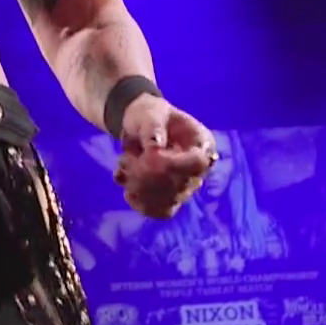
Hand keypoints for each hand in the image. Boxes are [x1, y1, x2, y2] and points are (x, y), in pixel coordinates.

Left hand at [113, 94, 215, 218]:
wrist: (140, 126)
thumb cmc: (150, 116)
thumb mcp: (150, 114)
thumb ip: (153, 127)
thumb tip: (154, 146)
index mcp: (202, 145)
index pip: (198, 164)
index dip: (171, 163)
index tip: (147, 153)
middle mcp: (198, 170)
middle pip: (179, 186)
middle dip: (145, 174)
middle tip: (124, 159)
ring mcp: (184, 187)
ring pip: (167, 202)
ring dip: (139, 188)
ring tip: (123, 167)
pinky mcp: (169, 198)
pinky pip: (158, 211)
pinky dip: (137, 201)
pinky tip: (124, 183)